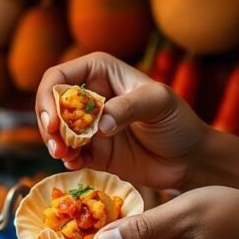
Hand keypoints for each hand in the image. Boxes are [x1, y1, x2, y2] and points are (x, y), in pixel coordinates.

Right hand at [36, 53, 209, 190]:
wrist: (190, 159)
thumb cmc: (179, 122)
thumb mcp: (159, 103)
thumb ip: (128, 107)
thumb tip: (99, 124)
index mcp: (101, 72)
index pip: (59, 76)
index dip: (49, 97)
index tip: (55, 122)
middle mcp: (90, 97)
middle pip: (51, 105)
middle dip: (48, 124)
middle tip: (56, 144)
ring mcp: (90, 126)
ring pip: (56, 132)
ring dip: (54, 144)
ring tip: (64, 156)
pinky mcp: (93, 152)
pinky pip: (70, 155)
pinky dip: (67, 160)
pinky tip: (76, 165)